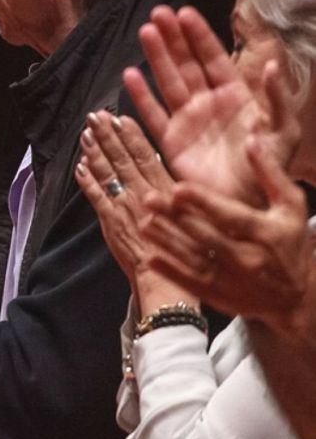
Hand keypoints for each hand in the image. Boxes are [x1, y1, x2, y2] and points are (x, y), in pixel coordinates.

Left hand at [73, 110, 190, 307]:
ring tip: (86, 133)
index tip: (121, 117)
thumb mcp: (193, 215)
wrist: (169, 280)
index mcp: (166, 190)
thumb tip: (168, 174)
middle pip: (122, 158)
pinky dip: (87, 180)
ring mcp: (124, 206)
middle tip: (96, 115)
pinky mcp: (110, 221)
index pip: (147, 154)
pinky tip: (79, 166)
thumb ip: (179, 193)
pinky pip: (95, 196)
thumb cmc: (189, 252)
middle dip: (108, 135)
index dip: (132, 135)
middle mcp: (143, 193)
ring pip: (107, 172)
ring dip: (94, 151)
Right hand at [127, 6, 298, 203]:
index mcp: (236, 96)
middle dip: (173, 38)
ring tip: (145, 32)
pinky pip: (153, 114)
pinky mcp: (171, 141)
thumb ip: (277, 99)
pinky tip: (130, 75)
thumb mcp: (283, 132)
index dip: (199, 36)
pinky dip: (141, 97)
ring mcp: (187, 121)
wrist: (245, 204)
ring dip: (156, 57)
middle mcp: (208, 103)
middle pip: (186, 64)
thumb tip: (271, 65)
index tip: (184, 13)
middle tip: (157, 14)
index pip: (214, 59)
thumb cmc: (268, 168)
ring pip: (168, 81)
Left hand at [139, 135, 311, 321]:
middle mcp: (248, 258)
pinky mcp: (219, 296)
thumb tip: (252, 140)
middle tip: (148, 198)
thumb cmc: (290, 243)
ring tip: (143, 224)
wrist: (295, 298)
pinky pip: (191, 283)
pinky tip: (150, 256)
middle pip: (207, 236)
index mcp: (266, 233)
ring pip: (194, 259)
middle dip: (176, 218)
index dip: (204, 202)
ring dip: (167, 242)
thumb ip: (271, 174)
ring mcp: (232, 280)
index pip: (231, 216)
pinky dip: (170, 271)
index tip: (178, 187)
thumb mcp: (291, 206)